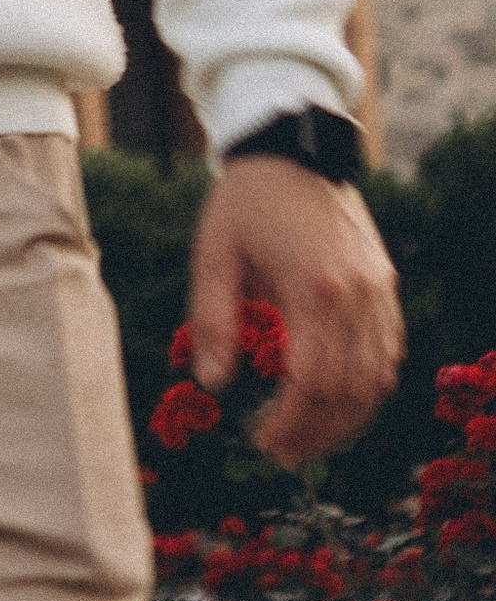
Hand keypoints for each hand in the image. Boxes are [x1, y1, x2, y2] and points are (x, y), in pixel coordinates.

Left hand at [188, 159, 402, 465]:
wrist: (292, 148)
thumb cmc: (244, 203)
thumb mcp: (214, 255)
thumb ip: (211, 321)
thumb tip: (212, 384)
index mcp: (313, 286)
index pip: (313, 381)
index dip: (291, 422)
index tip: (262, 439)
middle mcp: (358, 294)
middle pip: (350, 391)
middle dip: (317, 432)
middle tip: (282, 451)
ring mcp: (380, 290)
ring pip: (377, 379)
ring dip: (345, 419)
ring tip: (307, 437)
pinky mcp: (386, 286)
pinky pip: (388, 354)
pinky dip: (367, 388)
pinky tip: (336, 402)